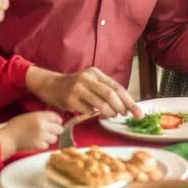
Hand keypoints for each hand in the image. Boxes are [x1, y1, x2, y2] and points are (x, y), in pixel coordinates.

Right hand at [0, 111, 63, 158]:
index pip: (56, 117)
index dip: (57, 120)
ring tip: (42, 137)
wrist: (7, 138)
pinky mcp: (39, 145)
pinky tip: (37, 142)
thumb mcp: (28, 116)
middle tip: (51, 131)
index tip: (57, 123)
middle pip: (59, 129)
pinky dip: (43, 145)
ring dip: (50, 138)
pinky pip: (47, 146)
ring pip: (55, 138)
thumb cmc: (15, 126)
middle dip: (56, 130)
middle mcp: (42, 126)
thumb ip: (41, 117)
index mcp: (39, 117)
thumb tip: (53, 120)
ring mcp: (41, 136)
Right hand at [28, 66, 142, 118]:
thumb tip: (125, 105)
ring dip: (109, 112)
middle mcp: (87, 78)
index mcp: (95, 73)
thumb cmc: (74, 86)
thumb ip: (105, 89)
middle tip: (124, 115)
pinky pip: (87, 110)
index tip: (139, 113)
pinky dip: (94, 114)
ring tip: (111, 115)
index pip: (117, 87)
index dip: (130, 101)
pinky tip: (93, 113)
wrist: (49, 84)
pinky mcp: (69, 99)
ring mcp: (77, 89)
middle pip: (111, 94)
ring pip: (100, 103)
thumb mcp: (90, 81)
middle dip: (122, 107)